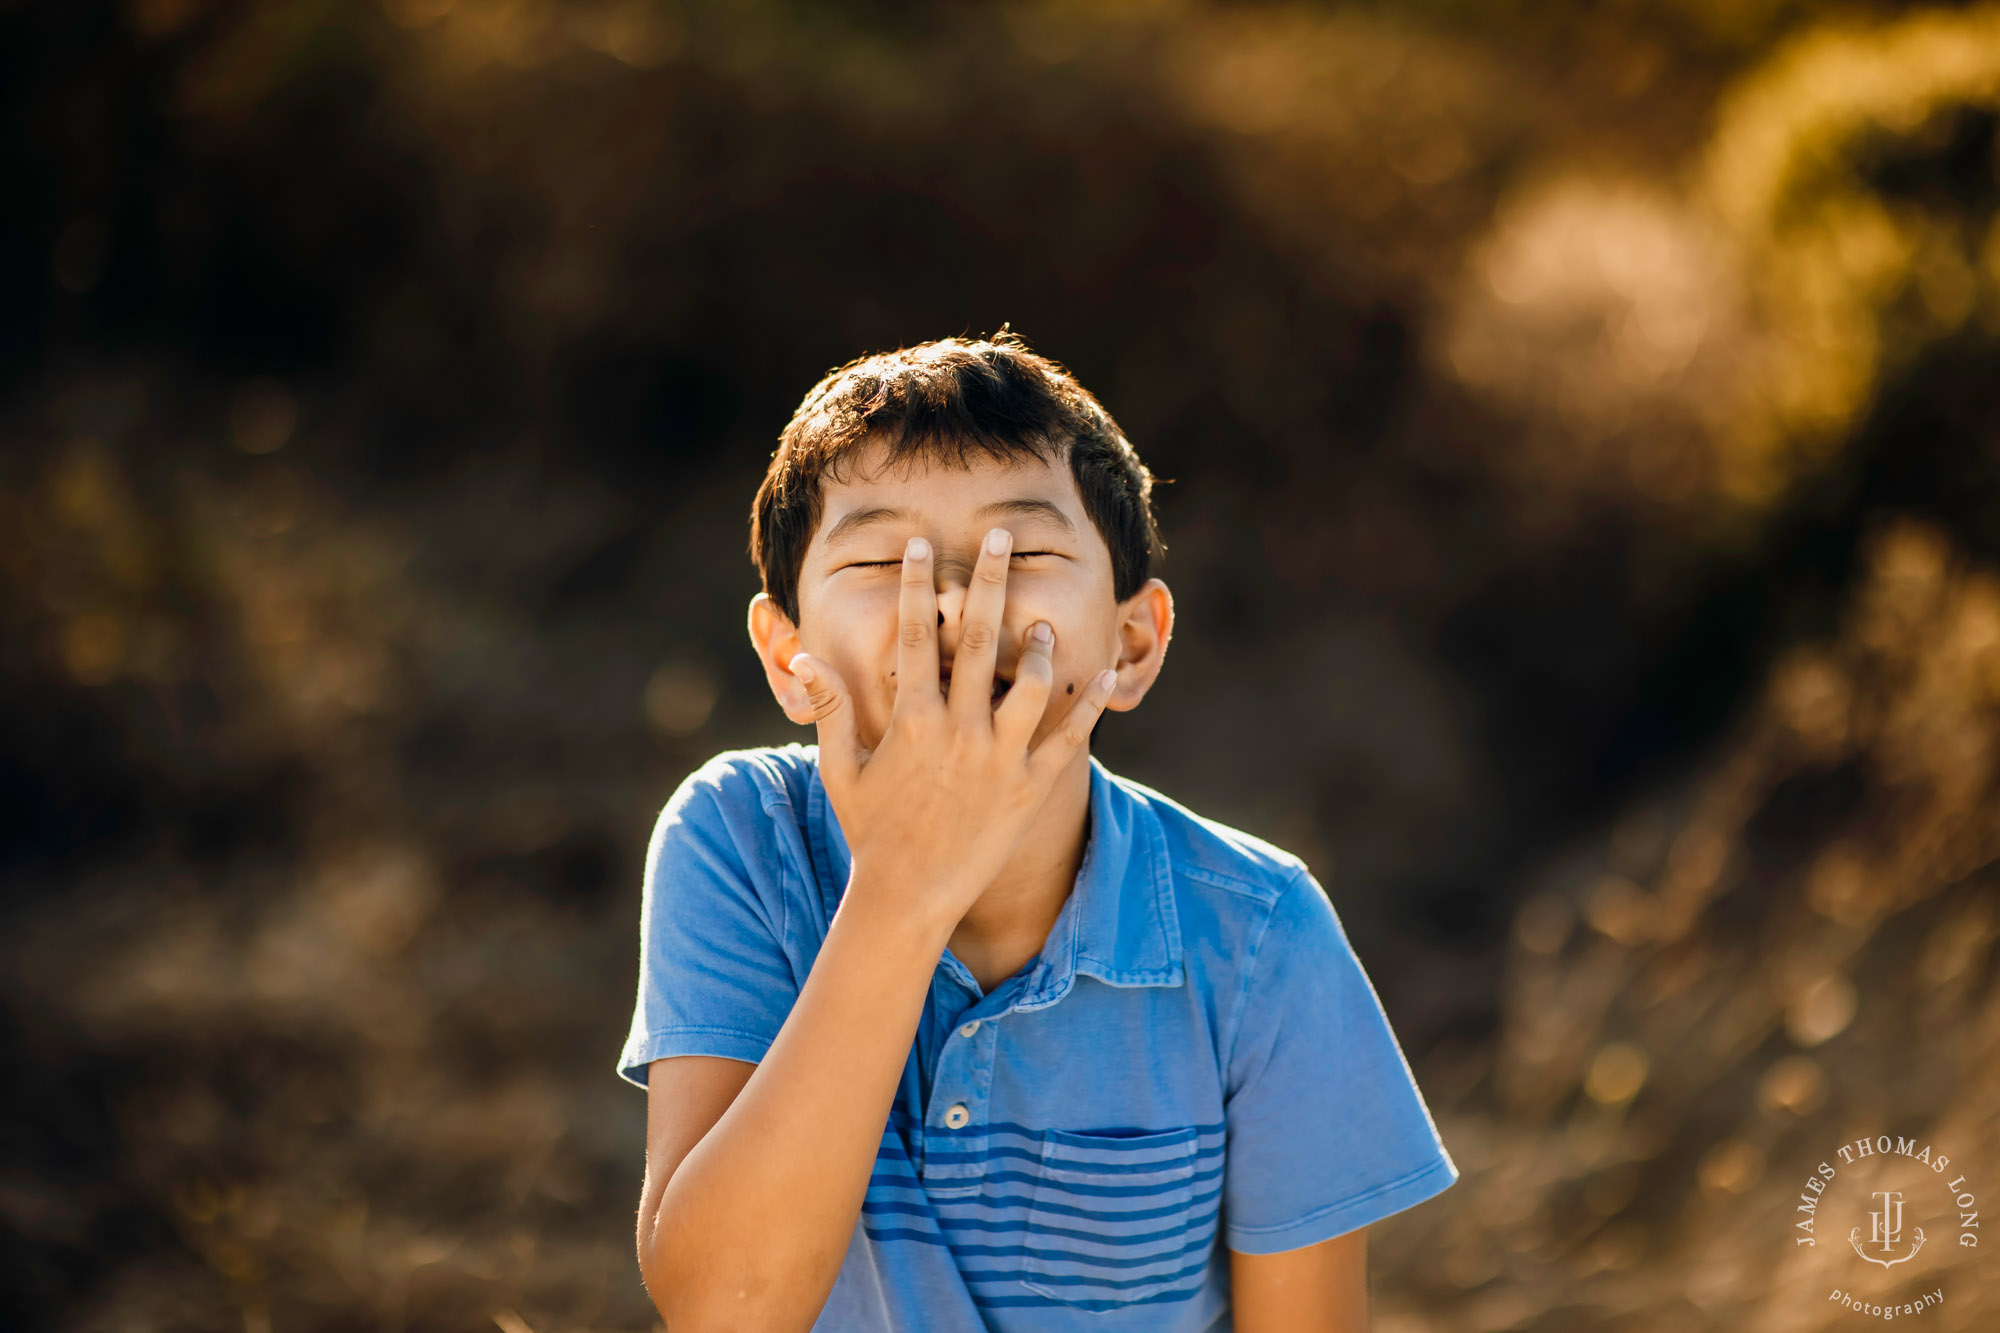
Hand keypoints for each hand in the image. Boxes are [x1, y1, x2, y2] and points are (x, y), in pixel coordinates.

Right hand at [787, 527, 1118, 931]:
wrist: (907, 898)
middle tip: (1001, 537)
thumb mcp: (840, 768)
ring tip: (1041, 621)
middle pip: (976, 639)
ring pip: (1031, 685)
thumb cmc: (870, 831)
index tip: (923, 545)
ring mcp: (998, 760)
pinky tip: (1102, 673)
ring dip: (1039, 646)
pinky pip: (1068, 739)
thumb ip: (829, 707)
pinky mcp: (1029, 790)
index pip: (913, 635)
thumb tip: (805, 655)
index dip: (916, 585)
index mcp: (911, 720)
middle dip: (988, 582)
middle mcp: (958, 732)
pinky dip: (1088, 704)